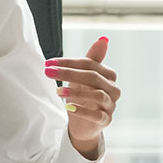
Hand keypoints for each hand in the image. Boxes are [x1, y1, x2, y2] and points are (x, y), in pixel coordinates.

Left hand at [49, 36, 118, 158]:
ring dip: (76, 92)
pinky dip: (82, 110)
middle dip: (69, 74)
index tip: (49, 63)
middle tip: (49, 73)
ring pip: (97, 95)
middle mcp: (113, 89)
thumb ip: (92, 59)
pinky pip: (96, 115)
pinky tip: (69, 107)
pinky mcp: (106, 120)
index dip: (68, 63)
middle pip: (93, 77)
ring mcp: (111, 105)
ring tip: (58, 92)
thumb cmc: (84, 97)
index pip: (89, 64)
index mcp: (109, 75)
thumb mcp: (83, 77)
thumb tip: (103, 39)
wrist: (84, 124)